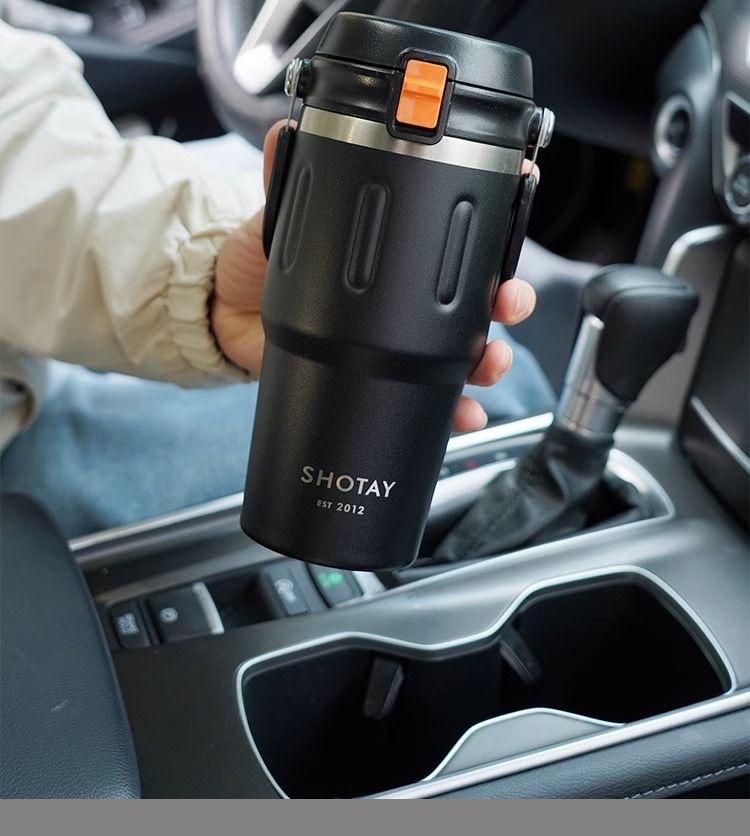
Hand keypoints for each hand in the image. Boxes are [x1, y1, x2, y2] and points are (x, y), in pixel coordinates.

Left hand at [211, 123, 537, 431]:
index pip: (454, 239)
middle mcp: (405, 298)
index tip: (517, 216)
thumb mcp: (274, 219)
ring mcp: (399, 342)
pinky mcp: (384, 381)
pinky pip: (430, 398)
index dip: (493, 232)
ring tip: (490, 364)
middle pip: (476, 298)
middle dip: (507, 302)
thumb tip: (285, 131)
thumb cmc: (256, 264)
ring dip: (490, 360)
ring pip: (465, 351)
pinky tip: (466, 415)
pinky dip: (455, 409)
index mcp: (392, 253)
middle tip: (508, 303)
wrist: (225, 320)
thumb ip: (284, 181)